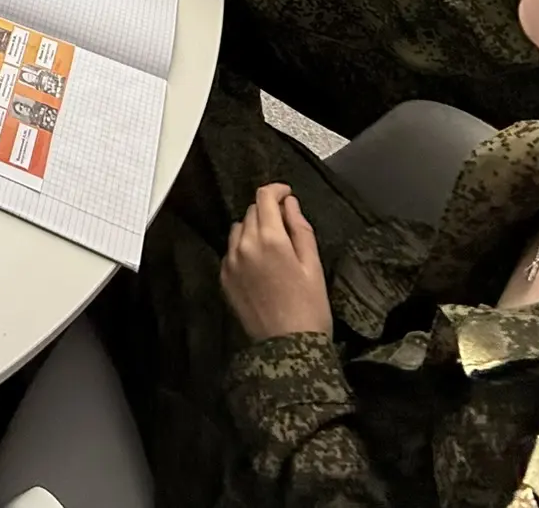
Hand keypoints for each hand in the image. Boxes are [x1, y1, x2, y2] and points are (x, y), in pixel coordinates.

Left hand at [221, 184, 331, 340]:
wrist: (288, 347)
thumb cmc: (309, 307)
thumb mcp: (313, 264)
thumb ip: (300, 228)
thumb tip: (289, 203)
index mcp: (270, 239)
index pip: (264, 197)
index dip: (277, 190)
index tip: (287, 194)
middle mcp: (244, 246)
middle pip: (251, 212)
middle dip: (268, 211)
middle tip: (286, 225)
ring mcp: (231, 263)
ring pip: (238, 229)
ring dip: (253, 228)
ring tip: (273, 246)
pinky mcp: (224, 278)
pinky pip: (231, 251)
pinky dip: (244, 248)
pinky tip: (260, 264)